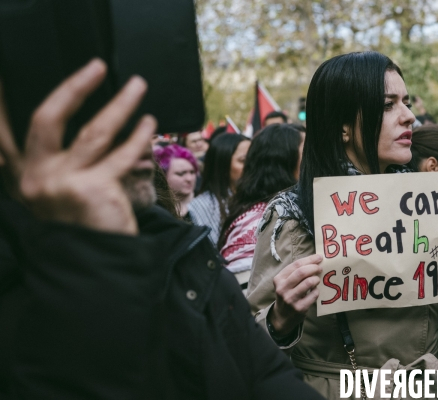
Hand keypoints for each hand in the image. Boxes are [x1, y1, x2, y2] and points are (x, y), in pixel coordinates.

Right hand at [0, 59, 155, 234]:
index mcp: (24, 177)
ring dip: (120, 104)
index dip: (1, 108)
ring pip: (94, 131)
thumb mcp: (56, 198)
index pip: (4, 136)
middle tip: (97, 66)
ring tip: (138, 86)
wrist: (94, 269)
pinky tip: (149, 123)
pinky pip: (122, 154)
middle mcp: (37, 177)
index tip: (7, 78)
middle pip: (48, 119)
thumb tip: (85, 127)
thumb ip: (56, 166)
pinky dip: (138, 136)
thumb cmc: (80, 228)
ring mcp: (64, 183)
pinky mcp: (95, 189)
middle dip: (74, 87)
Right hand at [269, 254, 322, 335]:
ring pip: (308, 283)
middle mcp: (282, 288)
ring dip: (316, 279)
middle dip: (314, 267)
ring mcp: (290, 299)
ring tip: (317, 280)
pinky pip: (313, 294)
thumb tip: (315, 260)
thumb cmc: (287, 294)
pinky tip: (315, 291)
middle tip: (320, 268)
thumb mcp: (285, 282)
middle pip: (301, 272)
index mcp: (279, 279)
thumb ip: (295, 272)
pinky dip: (316, 291)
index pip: (296, 265)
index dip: (309, 259)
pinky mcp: (299, 308)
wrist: (282, 316)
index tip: (319, 257)